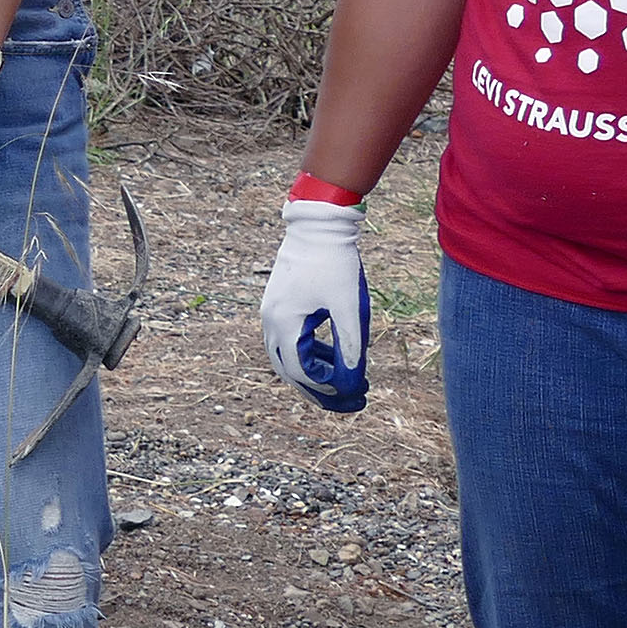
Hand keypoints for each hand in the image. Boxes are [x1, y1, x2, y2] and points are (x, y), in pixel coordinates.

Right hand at [259, 198, 370, 412]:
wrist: (318, 225)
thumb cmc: (335, 262)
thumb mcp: (348, 306)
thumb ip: (350, 343)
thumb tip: (352, 378)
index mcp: (284, 323)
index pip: (301, 371)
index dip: (328, 388)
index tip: (355, 391)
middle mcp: (271, 322)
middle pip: (290, 371)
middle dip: (321, 390)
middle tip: (352, 401)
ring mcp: (272, 314)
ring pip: (289, 358)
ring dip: (316, 373)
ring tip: (348, 381)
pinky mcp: (280, 306)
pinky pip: (291, 340)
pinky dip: (311, 354)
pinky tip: (334, 358)